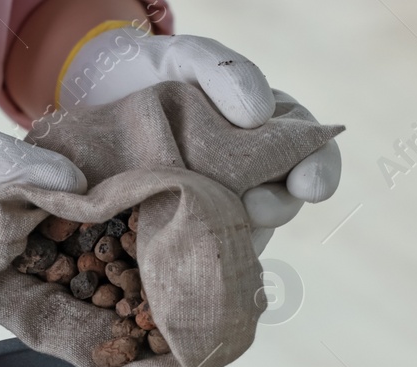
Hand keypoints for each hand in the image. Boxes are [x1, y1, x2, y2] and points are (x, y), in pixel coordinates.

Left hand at [60, 29, 340, 253]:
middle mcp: (254, 180)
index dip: (317, 176)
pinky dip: (190, 254)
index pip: (315, 160)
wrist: (99, 97)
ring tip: (199, 220)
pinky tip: (171, 245)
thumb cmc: (163, 74)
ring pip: (241, 240)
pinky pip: (198, 258)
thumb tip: (257, 114)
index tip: (307, 186)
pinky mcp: (182, 237)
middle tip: (249, 205)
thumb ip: (227, 74)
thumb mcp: (194, 59)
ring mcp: (218, 212)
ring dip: (227, 235)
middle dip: (270, 211)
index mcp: (274, 136)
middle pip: (280, 209)